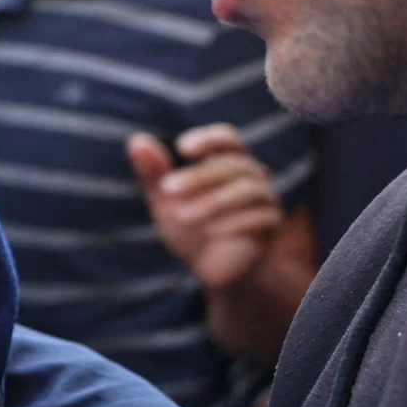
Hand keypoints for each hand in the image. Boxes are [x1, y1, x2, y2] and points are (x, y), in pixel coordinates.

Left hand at [127, 123, 283, 290]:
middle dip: (198, 176)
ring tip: (183, 215)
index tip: (181, 148)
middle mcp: (251, 175)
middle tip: (168, 189)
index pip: (227, 138)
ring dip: (214, 200)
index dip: (208, 139)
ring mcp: (265, 198)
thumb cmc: (189, 227)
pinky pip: (261, 217)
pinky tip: (211, 231)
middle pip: (233, 164)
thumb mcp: (165, 201)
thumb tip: (136, 140)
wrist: (211, 269)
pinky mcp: (271, 225)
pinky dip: (234, 222)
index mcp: (226, 162)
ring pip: (248, 189)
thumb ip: (153, 172)